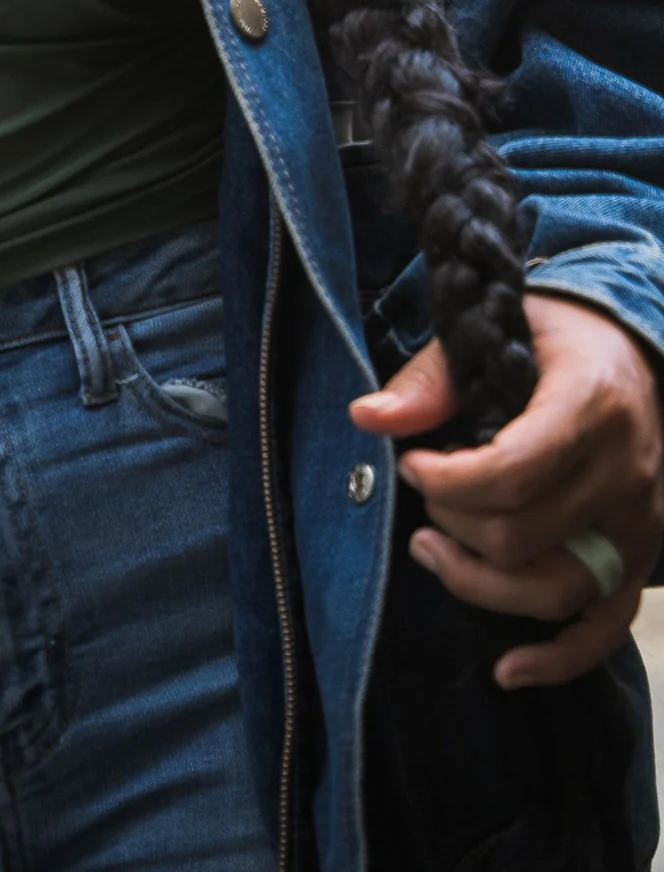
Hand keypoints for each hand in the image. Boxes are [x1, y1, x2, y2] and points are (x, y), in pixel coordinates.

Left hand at [349, 292, 663, 686]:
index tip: (409, 465)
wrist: (630, 348)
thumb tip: (367, 418)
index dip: (446, 481)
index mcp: (589, 406)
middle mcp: (624, 473)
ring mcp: (639, 525)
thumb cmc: (549, 337)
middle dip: (451, 523)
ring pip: (553, 590)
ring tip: (428, 550)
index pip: (513, 473)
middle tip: (421, 498)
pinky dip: (559, 659)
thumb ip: (430, 380)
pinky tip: (508, 670)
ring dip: (479, 583)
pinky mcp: (640, 560)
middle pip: (522, 537)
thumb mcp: (488, 332)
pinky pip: (606, 627)